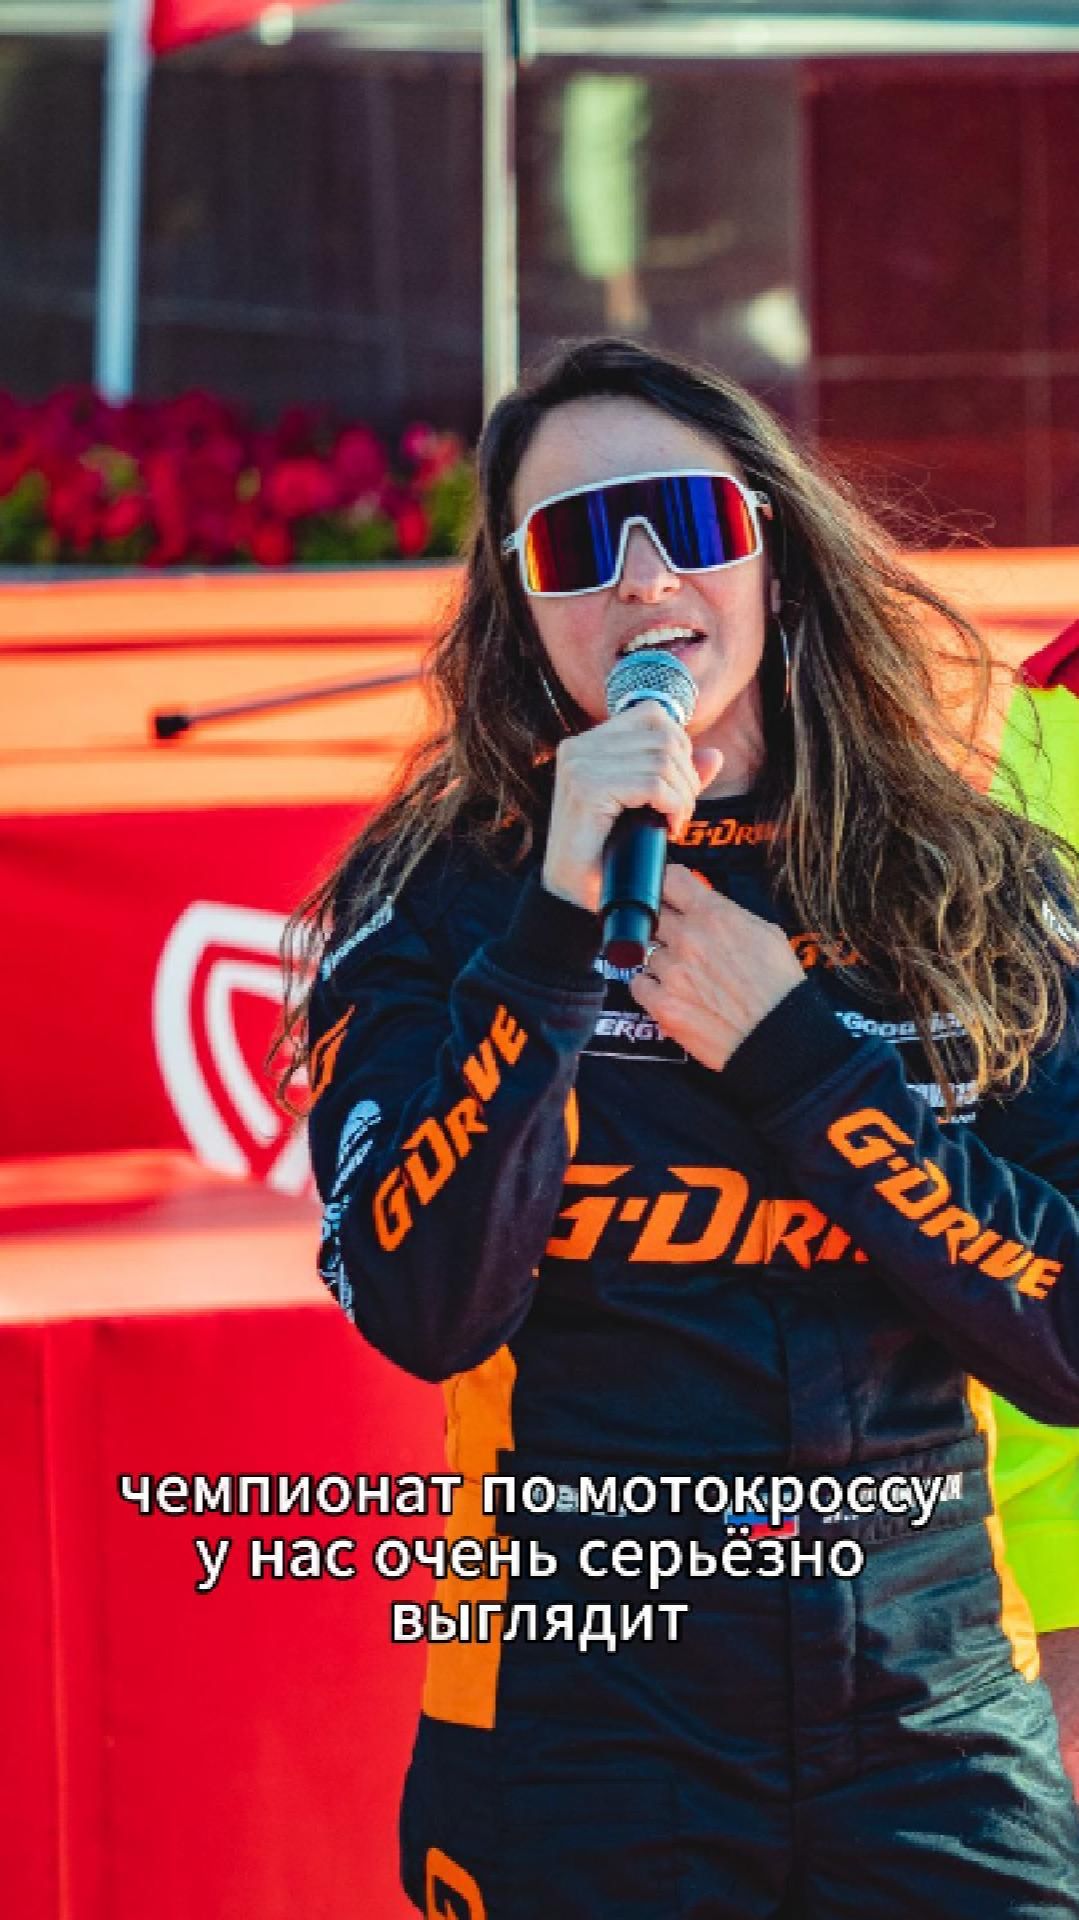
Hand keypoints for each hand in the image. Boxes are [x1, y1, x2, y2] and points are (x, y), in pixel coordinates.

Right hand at [542, 703, 722, 914]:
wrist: (569, 894)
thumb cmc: (605, 852)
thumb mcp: (645, 806)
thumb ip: (676, 777)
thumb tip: (714, 755)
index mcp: (588, 743)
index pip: (652, 716)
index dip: (680, 748)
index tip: (678, 788)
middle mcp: (579, 747)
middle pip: (664, 737)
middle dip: (686, 777)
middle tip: (680, 813)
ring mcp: (580, 765)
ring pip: (663, 761)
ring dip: (683, 796)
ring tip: (675, 823)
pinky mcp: (587, 789)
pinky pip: (653, 785)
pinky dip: (673, 807)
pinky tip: (669, 828)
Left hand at [628, 863, 805, 1071]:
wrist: (778, 1037)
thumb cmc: (778, 988)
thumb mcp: (766, 933)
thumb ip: (728, 914)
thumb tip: (707, 907)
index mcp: (714, 915)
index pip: (669, 879)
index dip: (663, 883)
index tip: (663, 892)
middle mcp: (688, 938)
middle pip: (650, 914)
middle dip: (662, 925)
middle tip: (678, 940)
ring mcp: (671, 972)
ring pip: (646, 952)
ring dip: (661, 960)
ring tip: (688, 978)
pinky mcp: (662, 1004)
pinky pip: (638, 984)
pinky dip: (650, 987)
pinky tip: (671, 994)